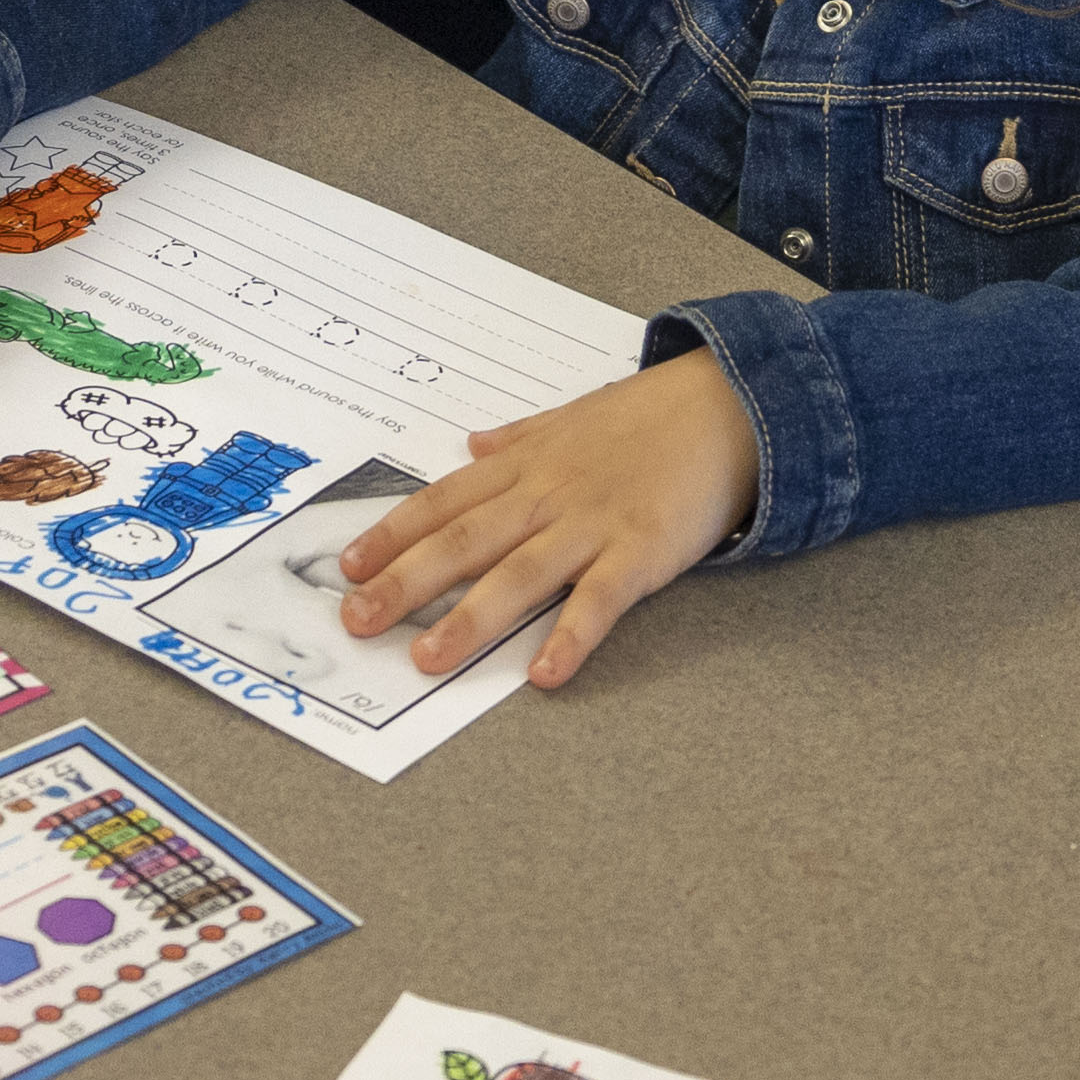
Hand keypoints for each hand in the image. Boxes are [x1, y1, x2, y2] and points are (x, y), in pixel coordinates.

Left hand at [341, 352, 758, 690]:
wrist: (730, 404)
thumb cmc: (648, 416)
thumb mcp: (571, 416)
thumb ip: (520, 437)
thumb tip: (473, 446)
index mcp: (526, 464)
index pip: (444, 500)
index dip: (393, 533)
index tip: (349, 565)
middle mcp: (547, 495)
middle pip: (463, 541)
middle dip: (405, 582)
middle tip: (357, 619)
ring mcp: (593, 524)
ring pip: (518, 576)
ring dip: (470, 619)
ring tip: (427, 659)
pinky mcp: (641, 552)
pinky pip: (600, 601)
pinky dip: (571, 637)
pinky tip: (545, 675)